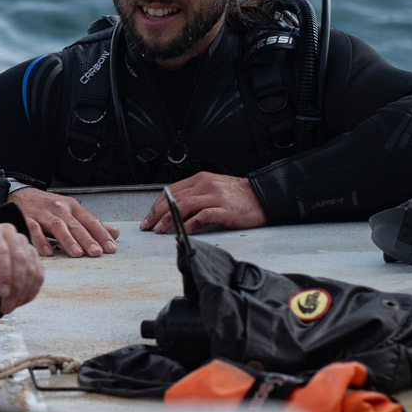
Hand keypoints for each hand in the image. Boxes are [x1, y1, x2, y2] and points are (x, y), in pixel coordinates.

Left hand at [0, 223, 43, 313]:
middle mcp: (7, 233)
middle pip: (20, 258)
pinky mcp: (31, 254)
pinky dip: (31, 290)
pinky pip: (38, 273)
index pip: (0, 250)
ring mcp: (22, 242)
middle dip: (15, 287)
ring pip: (31, 268)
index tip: (2, 294)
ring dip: (23, 292)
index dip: (4, 274)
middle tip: (6, 307)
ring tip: (9, 306)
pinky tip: (19, 301)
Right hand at [7, 187, 120, 257]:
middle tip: (96, 252)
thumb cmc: (47, 207)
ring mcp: (42, 213)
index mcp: (72, 207)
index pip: (90, 221)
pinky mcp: (27, 218)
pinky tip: (49, 251)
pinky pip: (34, 229)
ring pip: (57, 226)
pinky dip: (41, 241)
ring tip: (76, 253)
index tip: (111, 248)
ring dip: (67, 240)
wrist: (20, 195)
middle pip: (75, 224)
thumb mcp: (71, 212)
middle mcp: (59, 208)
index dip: (101, 234)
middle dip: (87, 239)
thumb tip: (115, 233)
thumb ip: (91, 225)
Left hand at [140, 173, 266, 233]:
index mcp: (200, 179)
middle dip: (157, 213)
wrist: (263, 196)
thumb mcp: (213, 188)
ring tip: (160, 230)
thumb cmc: (238, 196)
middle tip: (148, 225)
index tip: (150, 216)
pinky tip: (181, 231)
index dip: (157, 204)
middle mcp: (205, 185)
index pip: (171, 190)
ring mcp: (215, 197)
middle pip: (174, 198)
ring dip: (168, 219)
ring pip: (183, 206)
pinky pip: (201, 216)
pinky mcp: (224, 210)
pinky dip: (189, 224)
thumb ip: (195, 195)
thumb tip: (174, 209)